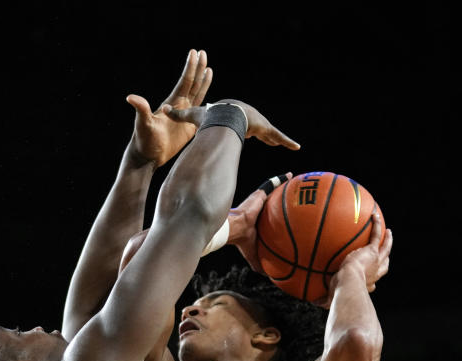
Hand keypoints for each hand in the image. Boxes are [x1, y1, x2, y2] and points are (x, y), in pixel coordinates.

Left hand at [126, 49, 212, 167]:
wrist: (148, 156)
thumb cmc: (144, 140)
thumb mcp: (143, 124)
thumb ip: (141, 110)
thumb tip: (130, 98)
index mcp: (171, 103)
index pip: (184, 82)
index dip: (190, 68)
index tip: (195, 53)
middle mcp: (178, 106)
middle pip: (192, 84)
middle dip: (197, 68)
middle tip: (203, 52)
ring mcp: (184, 115)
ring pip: (197, 95)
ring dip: (203, 82)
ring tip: (209, 68)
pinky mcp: (188, 126)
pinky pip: (199, 111)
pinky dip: (205, 102)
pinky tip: (210, 98)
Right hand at [163, 99, 299, 149]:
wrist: (223, 114)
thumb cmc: (209, 115)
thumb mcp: (193, 116)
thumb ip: (180, 116)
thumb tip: (164, 111)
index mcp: (234, 117)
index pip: (240, 123)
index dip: (244, 128)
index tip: (248, 131)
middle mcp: (249, 120)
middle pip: (257, 128)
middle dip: (262, 132)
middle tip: (266, 137)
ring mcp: (259, 124)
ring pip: (270, 133)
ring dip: (277, 139)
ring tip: (287, 145)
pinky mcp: (266, 129)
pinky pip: (279, 136)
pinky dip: (287, 141)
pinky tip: (297, 147)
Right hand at [227, 173, 291, 273]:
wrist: (235, 228)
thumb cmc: (243, 242)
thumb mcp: (253, 256)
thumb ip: (260, 265)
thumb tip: (269, 278)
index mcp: (258, 223)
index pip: (269, 218)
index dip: (277, 217)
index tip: (287, 218)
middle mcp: (258, 210)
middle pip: (272, 202)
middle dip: (281, 198)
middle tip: (295, 198)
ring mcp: (258, 201)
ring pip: (272, 191)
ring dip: (282, 186)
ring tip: (295, 183)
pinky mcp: (259, 194)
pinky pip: (271, 184)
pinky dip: (280, 179)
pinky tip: (289, 175)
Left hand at [313, 212, 392, 306]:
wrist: (348, 283)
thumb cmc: (340, 293)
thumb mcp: (332, 297)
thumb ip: (324, 300)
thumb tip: (313, 303)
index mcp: (367, 284)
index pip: (373, 282)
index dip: (373, 279)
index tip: (372, 280)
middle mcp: (374, 274)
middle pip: (385, 265)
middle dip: (386, 258)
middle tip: (386, 251)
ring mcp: (375, 261)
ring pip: (385, 248)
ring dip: (388, 240)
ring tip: (388, 232)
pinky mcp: (372, 251)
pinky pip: (376, 235)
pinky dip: (377, 225)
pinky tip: (374, 215)